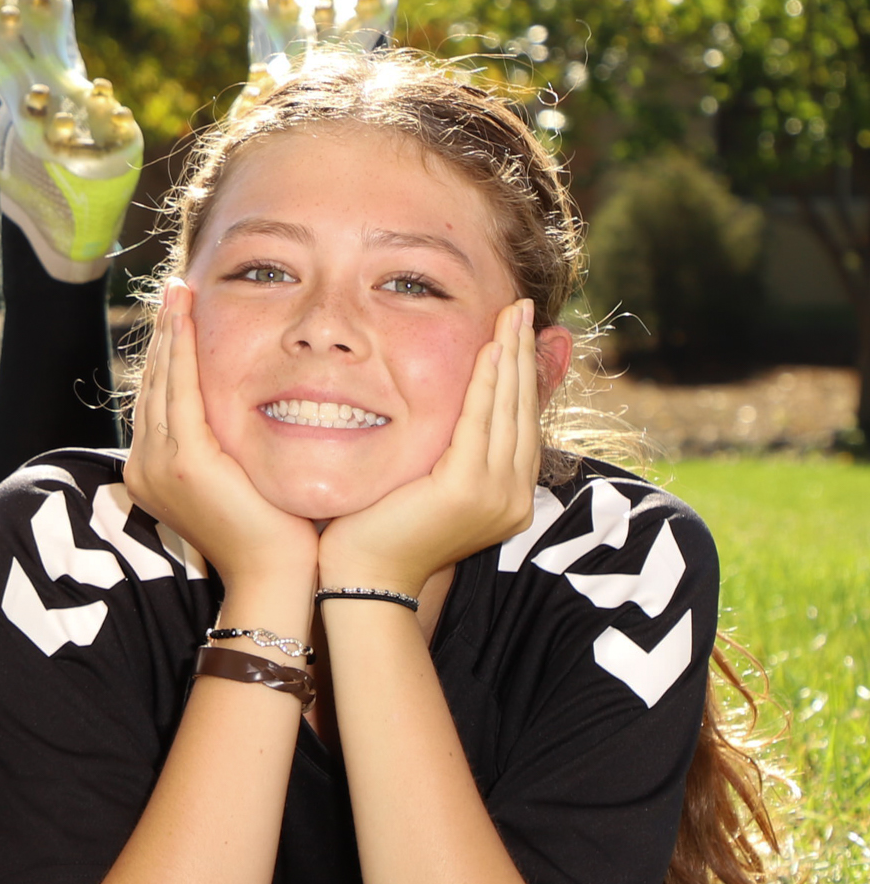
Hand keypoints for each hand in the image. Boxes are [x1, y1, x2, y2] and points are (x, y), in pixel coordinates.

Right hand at [123, 279, 318, 594]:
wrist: (276, 577)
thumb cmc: (273, 536)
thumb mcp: (239, 481)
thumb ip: (226, 447)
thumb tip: (244, 412)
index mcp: (153, 473)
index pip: (160, 400)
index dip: (167, 355)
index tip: (180, 315)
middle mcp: (144, 466)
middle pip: (153, 384)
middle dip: (165, 333)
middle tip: (175, 289)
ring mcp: (158, 463)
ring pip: (161, 380)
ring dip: (170, 331)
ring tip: (178, 292)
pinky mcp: (182, 459)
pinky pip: (179, 388)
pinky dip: (181, 348)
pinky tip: (187, 317)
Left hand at [320, 299, 540, 595]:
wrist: (361, 577)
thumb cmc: (377, 529)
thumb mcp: (422, 481)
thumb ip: (443, 450)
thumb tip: (443, 410)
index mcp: (506, 495)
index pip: (518, 420)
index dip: (520, 371)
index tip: (517, 329)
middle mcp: (512, 496)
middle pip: (522, 408)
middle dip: (522, 353)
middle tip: (520, 306)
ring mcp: (496, 495)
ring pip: (508, 409)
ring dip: (510, 356)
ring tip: (510, 314)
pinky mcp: (468, 489)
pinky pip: (481, 421)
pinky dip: (487, 381)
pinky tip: (489, 349)